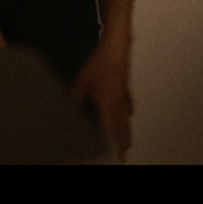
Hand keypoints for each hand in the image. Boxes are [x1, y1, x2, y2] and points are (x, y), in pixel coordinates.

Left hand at [71, 41, 133, 160]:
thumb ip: (77, 96)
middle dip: (123, 143)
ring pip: (126, 119)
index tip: (114, 156)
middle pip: (122, 128)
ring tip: (128, 142)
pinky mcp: (125, 87)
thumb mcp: (82, 81)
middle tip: (124, 155)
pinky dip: (128, 113)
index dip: (110, 144)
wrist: (116, 47)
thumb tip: (72, 104)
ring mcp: (123, 96)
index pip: (110, 131)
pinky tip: (130, 114)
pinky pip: (128, 105)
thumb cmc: (99, 64)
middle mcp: (118, 104)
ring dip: (127, 131)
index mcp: (108, 106)